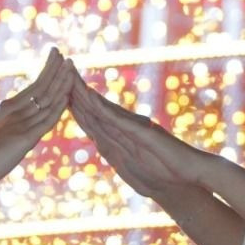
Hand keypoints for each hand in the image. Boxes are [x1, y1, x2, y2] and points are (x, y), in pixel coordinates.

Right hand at [0, 49, 77, 188]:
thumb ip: (5, 129)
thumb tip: (10, 129)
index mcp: (8, 109)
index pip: (32, 87)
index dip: (45, 73)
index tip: (54, 59)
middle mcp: (15, 111)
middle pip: (40, 86)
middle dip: (53, 69)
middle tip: (63, 53)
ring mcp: (20, 123)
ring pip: (46, 99)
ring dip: (60, 82)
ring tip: (70, 64)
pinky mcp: (25, 138)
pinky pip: (46, 121)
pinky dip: (58, 108)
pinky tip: (68, 96)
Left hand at [69, 79, 221, 198]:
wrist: (189, 179)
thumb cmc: (163, 176)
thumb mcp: (129, 166)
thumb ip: (115, 152)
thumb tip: (100, 144)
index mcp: (119, 135)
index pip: (90, 117)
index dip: (72, 103)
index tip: (54, 88)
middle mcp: (125, 126)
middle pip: (93, 106)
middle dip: (74, 88)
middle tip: (58, 65)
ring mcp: (135, 127)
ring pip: (102, 108)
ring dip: (84, 92)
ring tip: (68, 73)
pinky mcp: (144, 133)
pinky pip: (119, 120)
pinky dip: (103, 109)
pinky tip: (90, 98)